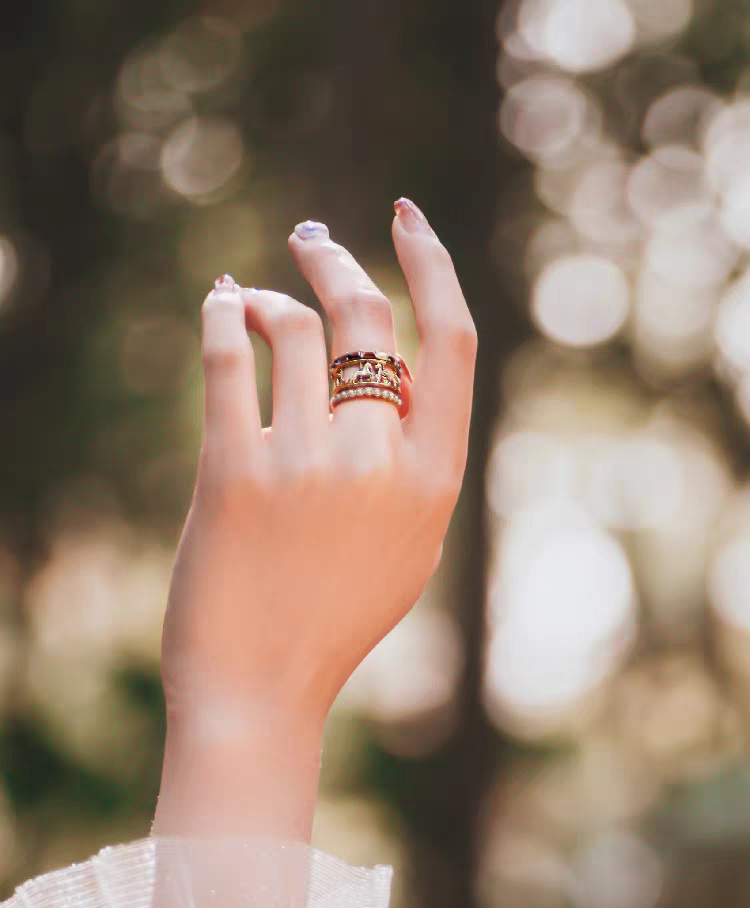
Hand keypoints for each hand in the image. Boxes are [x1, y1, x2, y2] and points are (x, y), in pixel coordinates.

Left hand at [152, 198, 476, 839]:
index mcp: (434, 478)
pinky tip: (221, 303)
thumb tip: (390, 372)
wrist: (260, 689)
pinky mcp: (231, 474)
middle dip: (335, 259)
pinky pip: (228, 360)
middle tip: (309, 237)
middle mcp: (379, 462)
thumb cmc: (335, 616)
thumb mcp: (410, 543)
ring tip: (253, 300)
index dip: (431, 267)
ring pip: (296, 327)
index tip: (406, 218)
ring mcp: (305, 466)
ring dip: (272, 295)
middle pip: (366, 316)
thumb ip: (415, 459)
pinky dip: (223, 315)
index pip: (452, 341)